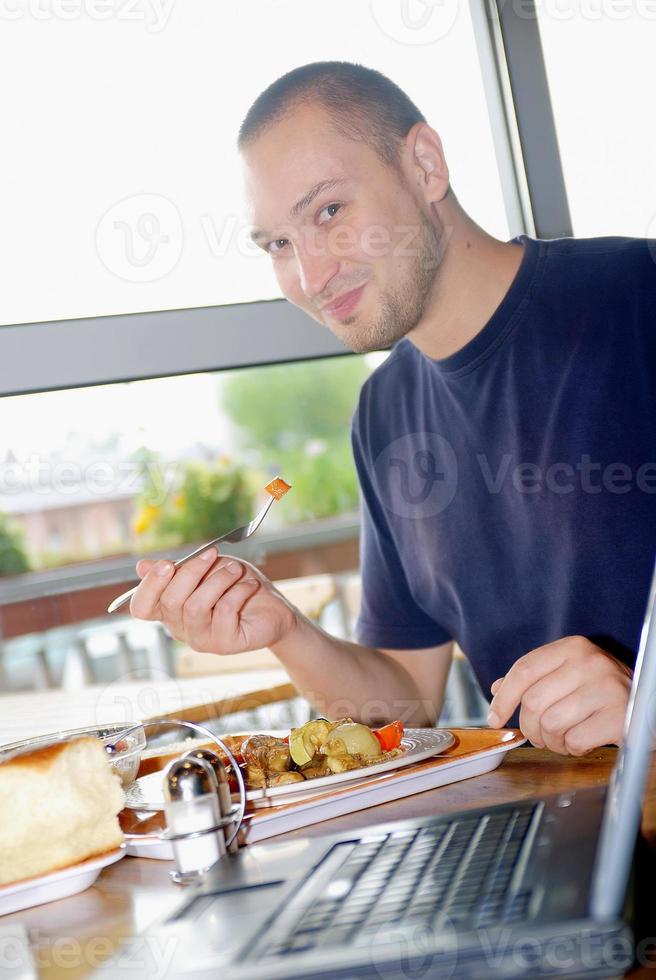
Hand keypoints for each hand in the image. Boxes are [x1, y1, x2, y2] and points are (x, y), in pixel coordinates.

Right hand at [129, 548, 297, 654]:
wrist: (271, 607)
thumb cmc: (234, 586)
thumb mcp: (206, 569)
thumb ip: (178, 569)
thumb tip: (142, 566)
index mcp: (170, 610)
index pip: (142, 607)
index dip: (149, 586)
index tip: (167, 563)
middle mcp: (181, 628)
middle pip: (170, 602)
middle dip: (191, 571)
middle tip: (212, 553)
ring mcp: (201, 639)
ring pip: (196, 607)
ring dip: (218, 580)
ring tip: (235, 569)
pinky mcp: (225, 644)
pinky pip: (225, 611)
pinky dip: (238, 590)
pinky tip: (249, 585)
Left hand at [487, 635, 632, 755]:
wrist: (650, 704)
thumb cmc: (604, 691)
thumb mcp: (571, 674)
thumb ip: (536, 678)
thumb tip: (497, 688)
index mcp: (573, 647)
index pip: (524, 670)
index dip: (504, 698)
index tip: (495, 718)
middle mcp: (590, 662)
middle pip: (533, 701)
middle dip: (530, 727)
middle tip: (539, 736)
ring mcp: (607, 688)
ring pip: (551, 723)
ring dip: (551, 741)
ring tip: (562, 739)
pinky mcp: (620, 716)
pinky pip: (575, 740)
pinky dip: (572, 748)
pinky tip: (582, 742)